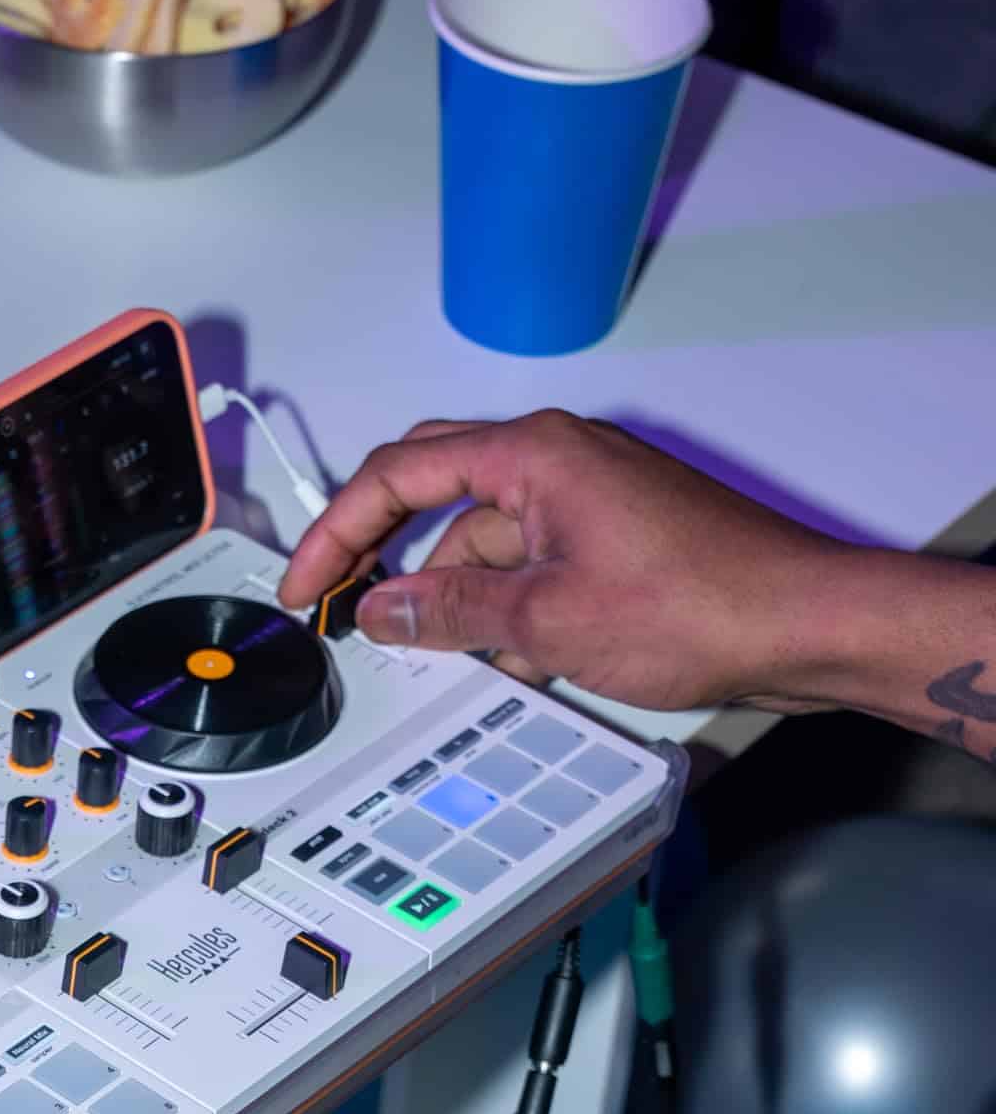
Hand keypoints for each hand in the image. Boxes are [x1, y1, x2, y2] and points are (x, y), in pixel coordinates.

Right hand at [279, 411, 860, 715]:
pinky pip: (530, 561)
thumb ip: (449, 609)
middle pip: (431, 487)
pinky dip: (506, 606)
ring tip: (442, 655)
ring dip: (455, 594)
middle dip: (380, 547)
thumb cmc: (704, 603)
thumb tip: (381, 607)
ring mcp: (587, 495)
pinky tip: (509, 659)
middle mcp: (557, 458)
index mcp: (532, 454)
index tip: (308, 585)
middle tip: (340, 600)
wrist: (805, 625)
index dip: (336, 532)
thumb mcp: (545, 620)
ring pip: (484, 537)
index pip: (397, 474)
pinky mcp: (612, 534)